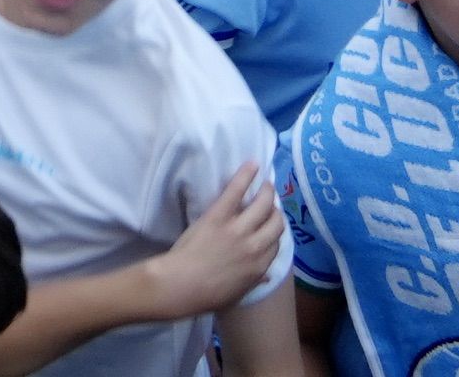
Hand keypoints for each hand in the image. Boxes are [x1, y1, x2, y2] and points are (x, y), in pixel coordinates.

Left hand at [142, 165, 285, 319]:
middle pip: (276, 222)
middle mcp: (255, 246)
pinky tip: (253, 164)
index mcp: (260, 267)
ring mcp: (238, 229)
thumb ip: (254, 281)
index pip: (277, 243)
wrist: (181, 285)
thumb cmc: (207, 294)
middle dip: (276, 210)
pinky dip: (246, 175)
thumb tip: (266, 276)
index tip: (271, 224)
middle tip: (270, 201)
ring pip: (264, 204)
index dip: (275, 231)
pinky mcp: (219, 215)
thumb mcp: (237, 293)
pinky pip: (236, 190)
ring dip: (267, 191)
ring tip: (266, 184)